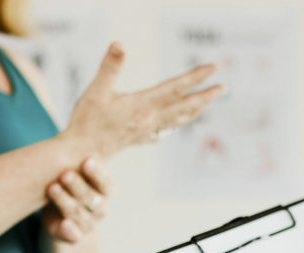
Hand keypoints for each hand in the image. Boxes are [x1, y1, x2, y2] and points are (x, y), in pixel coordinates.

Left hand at [42, 157, 111, 242]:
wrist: (64, 221)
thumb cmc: (69, 188)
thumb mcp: (75, 172)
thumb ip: (77, 159)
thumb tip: (82, 128)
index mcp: (104, 189)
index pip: (105, 182)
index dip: (97, 173)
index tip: (86, 161)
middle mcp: (100, 207)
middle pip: (91, 197)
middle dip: (77, 186)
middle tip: (65, 174)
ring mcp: (88, 223)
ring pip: (79, 214)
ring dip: (66, 202)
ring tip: (52, 188)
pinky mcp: (74, 236)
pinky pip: (75, 236)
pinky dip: (70, 231)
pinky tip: (65, 224)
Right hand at [63, 42, 226, 158]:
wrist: (79, 156)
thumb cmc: (85, 123)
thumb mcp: (96, 91)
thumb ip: (110, 67)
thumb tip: (119, 44)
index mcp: (142, 106)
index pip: (176, 88)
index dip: (196, 77)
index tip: (215, 68)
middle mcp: (149, 119)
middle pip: (184, 106)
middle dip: (206, 96)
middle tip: (224, 88)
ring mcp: (145, 131)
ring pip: (178, 119)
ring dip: (196, 110)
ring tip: (209, 101)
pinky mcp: (138, 139)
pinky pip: (165, 130)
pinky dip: (177, 123)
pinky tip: (176, 123)